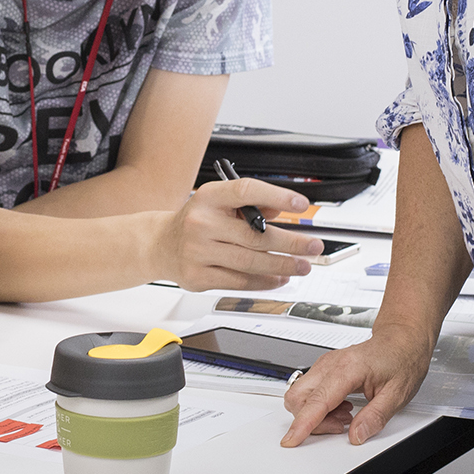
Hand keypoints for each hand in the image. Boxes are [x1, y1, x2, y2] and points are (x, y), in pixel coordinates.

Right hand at [154, 176, 323, 290]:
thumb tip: (282, 211)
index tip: (300, 205)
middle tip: (313, 246)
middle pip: (255, 235)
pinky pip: (239, 281)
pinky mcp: (198, 277)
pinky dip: (264, 282)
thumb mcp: (218, 203)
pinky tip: (278, 278)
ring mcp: (198, 252)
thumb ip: (249, 205)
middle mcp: (201, 223)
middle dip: (291, 243)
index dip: (276, 197)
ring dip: (282, 266)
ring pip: (250, 262)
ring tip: (302, 266)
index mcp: (208, 198)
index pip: (246, 192)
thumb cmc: (196, 221)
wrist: (160, 244)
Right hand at [281, 326, 433, 446]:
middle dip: (309, 421)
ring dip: (314, 414)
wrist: (401, 340)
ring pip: (300, 395)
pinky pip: (308, 391)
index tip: (292, 439)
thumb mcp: (397, 395)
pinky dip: (318, 406)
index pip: (316, 402)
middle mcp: (330, 364)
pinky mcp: (324, 368)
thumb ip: (375, 418)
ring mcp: (324, 364)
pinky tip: (341, 408)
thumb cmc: (401, 360)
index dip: (302, 424)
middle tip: (338, 427)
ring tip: (344, 416)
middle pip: (298, 397)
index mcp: (347, 369)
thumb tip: (357, 436)